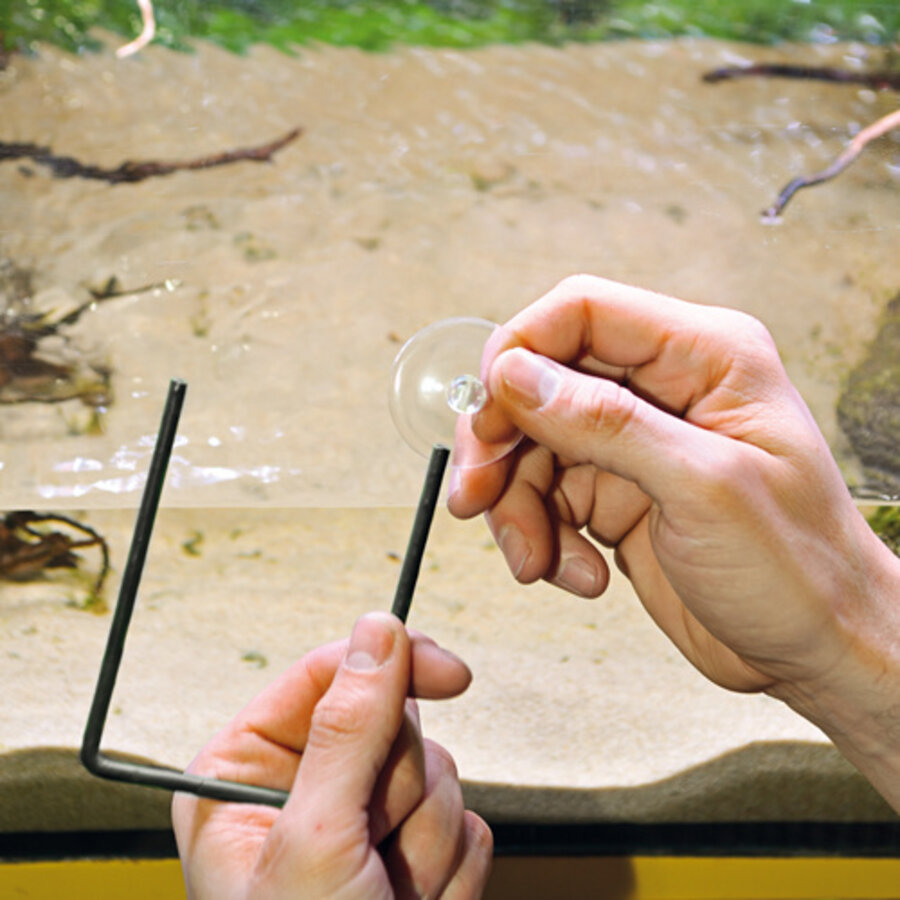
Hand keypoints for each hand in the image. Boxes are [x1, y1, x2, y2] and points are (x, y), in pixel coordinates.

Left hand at [172, 612, 491, 898]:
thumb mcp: (315, 843)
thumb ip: (348, 727)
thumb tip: (377, 631)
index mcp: (247, 771)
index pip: (329, 674)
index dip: (392, 665)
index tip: (449, 673)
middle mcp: (303, 787)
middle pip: (393, 722)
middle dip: (402, 790)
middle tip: (376, 849)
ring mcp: (362, 821)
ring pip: (439, 771)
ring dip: (428, 841)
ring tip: (391, 896)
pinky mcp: (412, 853)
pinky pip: (467, 822)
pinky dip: (454, 871)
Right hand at [449, 275, 899, 697]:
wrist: (817, 651)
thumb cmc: (799, 570)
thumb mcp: (703, 489)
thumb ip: (605, 423)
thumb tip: (516, 375)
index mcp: (704, 356)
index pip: (582, 312)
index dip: (518, 352)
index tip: (486, 414)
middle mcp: (664, 389)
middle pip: (542, 382)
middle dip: (501, 444)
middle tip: (475, 496)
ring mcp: (636, 443)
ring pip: (533, 447)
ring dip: (518, 507)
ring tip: (536, 560)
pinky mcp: (617, 492)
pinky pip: (546, 497)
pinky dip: (544, 538)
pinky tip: (578, 574)